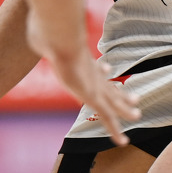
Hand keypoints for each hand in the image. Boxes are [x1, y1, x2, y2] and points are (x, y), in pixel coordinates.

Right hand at [25, 14, 139, 146]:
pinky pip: (108, 118)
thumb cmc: (49, 34)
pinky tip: (122, 140)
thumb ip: (42, 35)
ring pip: (114, 101)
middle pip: (108, 84)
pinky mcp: (94, 97)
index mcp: (81, 60)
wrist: (59, 37)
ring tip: (137, 114)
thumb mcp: (44, 35)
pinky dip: (115, 130)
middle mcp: (91, 73)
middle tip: (134, 97)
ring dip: (125, 108)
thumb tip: (34, 32)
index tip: (107, 67)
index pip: (95, 67)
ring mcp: (94, 84)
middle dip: (120, 91)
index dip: (102, 69)